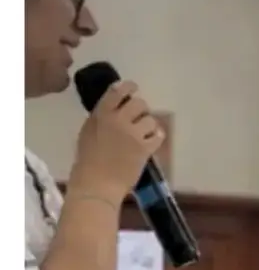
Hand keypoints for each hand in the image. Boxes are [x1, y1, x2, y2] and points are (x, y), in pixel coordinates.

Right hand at [71, 80, 164, 199]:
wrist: (97, 182)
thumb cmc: (88, 160)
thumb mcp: (88, 132)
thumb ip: (102, 118)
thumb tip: (116, 109)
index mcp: (101, 114)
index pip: (117, 91)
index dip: (129, 87)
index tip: (133, 87)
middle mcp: (118, 120)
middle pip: (139, 103)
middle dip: (141, 109)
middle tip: (138, 118)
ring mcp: (133, 134)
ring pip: (151, 119)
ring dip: (149, 125)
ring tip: (143, 134)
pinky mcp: (145, 148)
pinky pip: (159, 135)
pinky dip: (157, 137)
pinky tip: (152, 141)